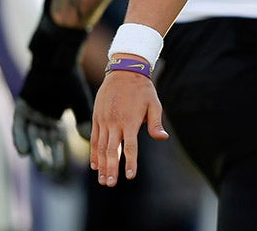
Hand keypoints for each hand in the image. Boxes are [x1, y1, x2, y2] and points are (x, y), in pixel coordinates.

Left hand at [12, 0, 92, 177]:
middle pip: (43, 141)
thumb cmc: (71, 81)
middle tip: (50, 172)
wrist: (58, 64)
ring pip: (32, 136)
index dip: (59, 154)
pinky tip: (24, 151)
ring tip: (40, 165)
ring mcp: (31, 113)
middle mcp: (42, 118)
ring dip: (35, 150)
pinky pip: (19, 127)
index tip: (61, 171)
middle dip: (46, 156)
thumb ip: (85, 122)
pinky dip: (21, 139)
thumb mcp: (80, 104)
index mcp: (56, 118)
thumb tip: (91, 142)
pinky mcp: (22, 108)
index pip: (57, 141)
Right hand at [89, 61, 168, 186]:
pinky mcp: (97, 118)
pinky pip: (94, 138)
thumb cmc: (143, 90)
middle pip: (112, 150)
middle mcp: (115, 123)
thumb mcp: (154, 104)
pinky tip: (95, 165)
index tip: (130, 176)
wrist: (124, 72)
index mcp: (130, 121)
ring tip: (102, 179)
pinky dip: (94, 153)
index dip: (130, 162)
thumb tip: (162, 138)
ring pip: (101, 147)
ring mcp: (104, 121)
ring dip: (101, 164)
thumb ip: (155, 123)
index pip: (130, 147)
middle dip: (111, 168)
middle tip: (110, 184)